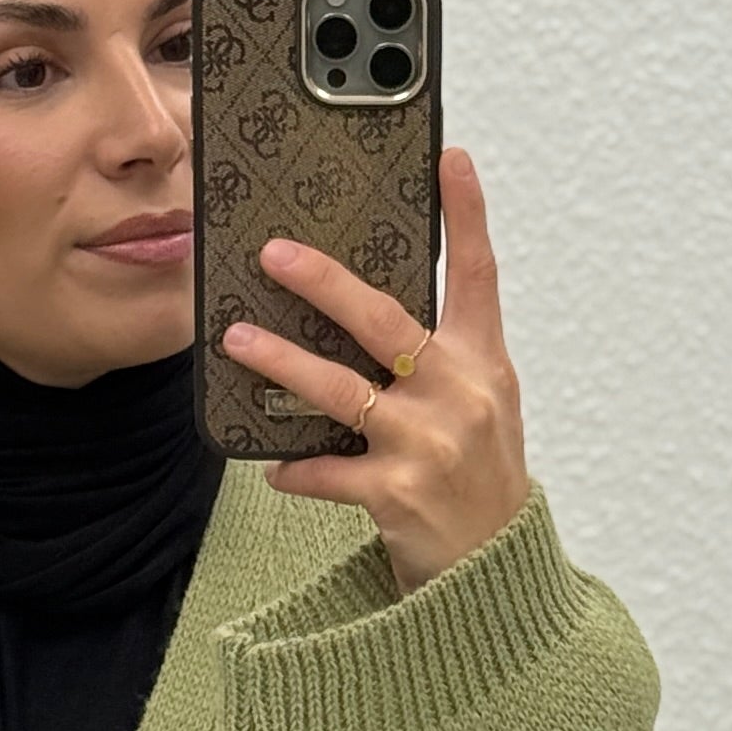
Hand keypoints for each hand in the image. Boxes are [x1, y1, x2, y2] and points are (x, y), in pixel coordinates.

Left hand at [219, 143, 528, 595]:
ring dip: (282, 363)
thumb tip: (362, 308)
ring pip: (342, 391)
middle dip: (325, 282)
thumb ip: (438, 357)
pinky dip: (295, 468)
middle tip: (274, 253)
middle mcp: (462, 397)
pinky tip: (272, 464)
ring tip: (238, 340)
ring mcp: (430, 445)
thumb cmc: (477, 478)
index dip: (467, 215)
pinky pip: (327, 471)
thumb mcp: (480, 407)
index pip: (479, 276)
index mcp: (485, 365)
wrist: (493, 573)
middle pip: (387, 323)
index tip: (449, 157)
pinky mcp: (398, 494)